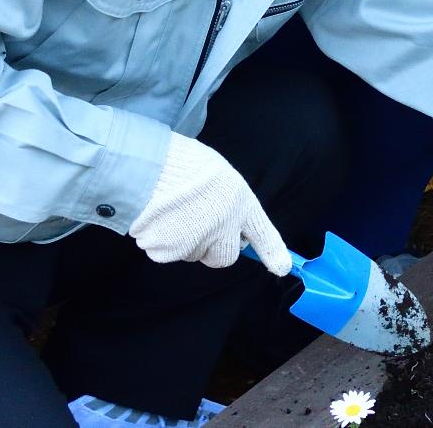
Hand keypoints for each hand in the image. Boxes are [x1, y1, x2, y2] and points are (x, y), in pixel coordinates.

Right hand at [128, 133, 290, 274]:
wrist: (150, 167)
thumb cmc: (184, 164)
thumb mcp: (220, 177)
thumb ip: (229, 203)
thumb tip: (231, 227)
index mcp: (240, 202)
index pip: (262, 233)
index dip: (273, 253)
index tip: (281, 267)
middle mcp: (224, 226)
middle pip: (224, 257)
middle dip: (214, 247)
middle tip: (199, 223)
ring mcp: (196, 241)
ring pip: (193, 253)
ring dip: (184, 240)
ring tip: (173, 211)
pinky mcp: (168, 251)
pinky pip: (166, 253)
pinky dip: (161, 241)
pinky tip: (158, 219)